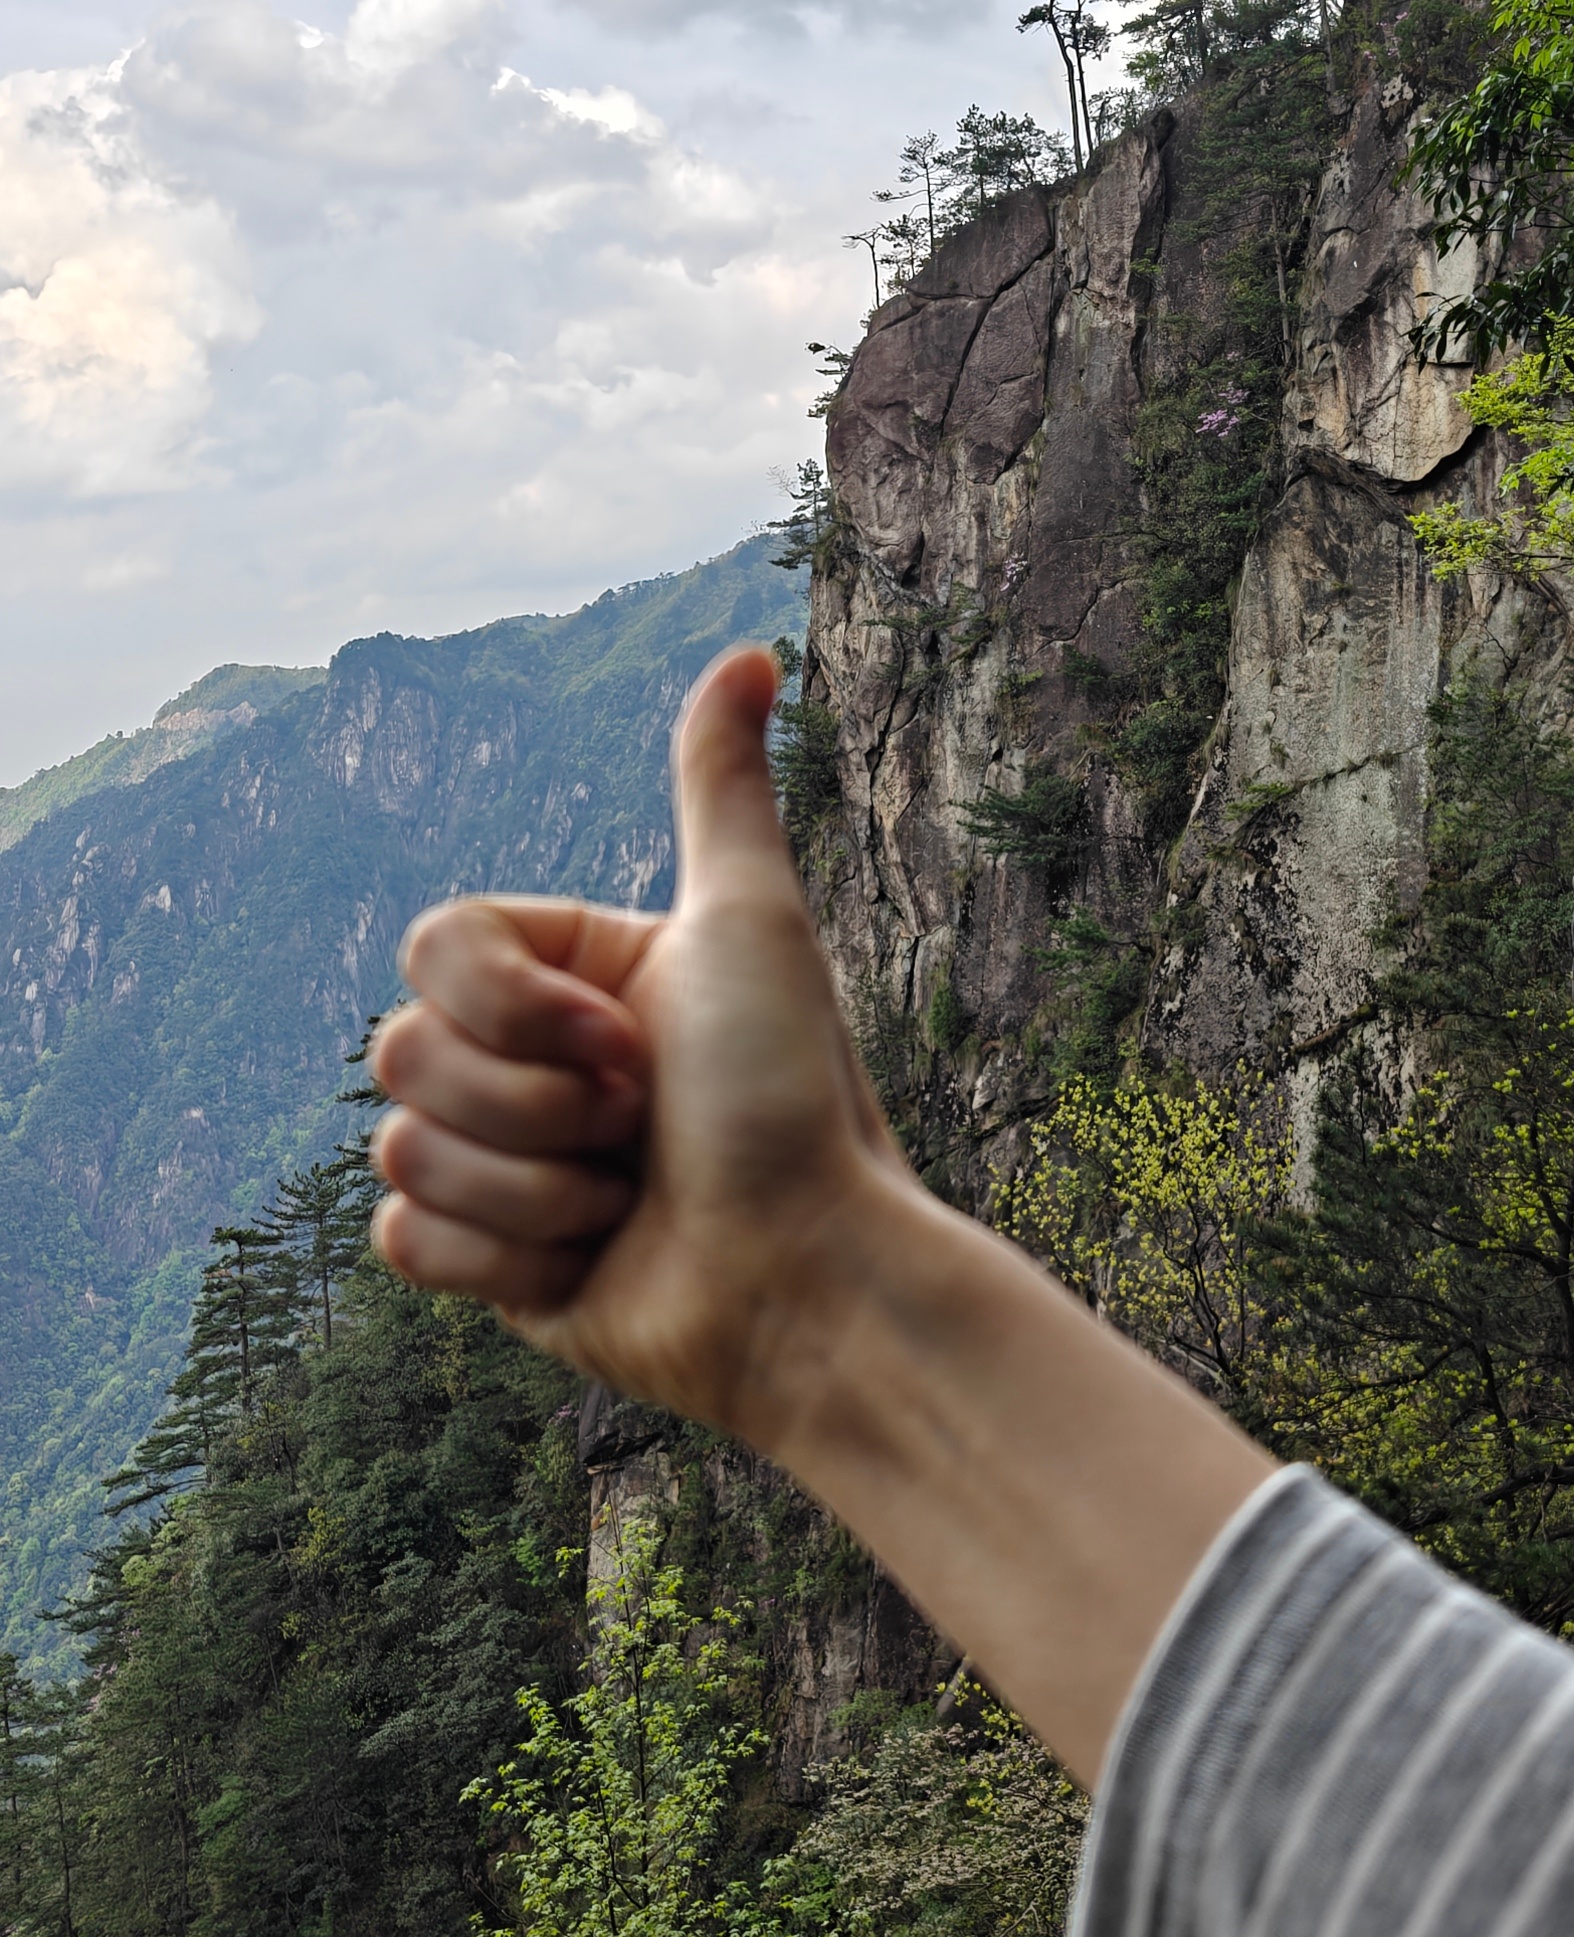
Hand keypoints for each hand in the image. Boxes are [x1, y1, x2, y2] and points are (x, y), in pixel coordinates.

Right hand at [369, 646, 923, 1447]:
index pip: (434, 946)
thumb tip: (753, 653)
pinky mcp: (492, 1265)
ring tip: (629, 1203)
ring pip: (400, 1149)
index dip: (515, 1006)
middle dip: (530, 1105)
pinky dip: (500, 1258)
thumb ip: (720, 789)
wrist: (810, 1283)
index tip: (627, 1043)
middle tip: (639, 1129)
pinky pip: (402, 1242)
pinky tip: (590, 1264)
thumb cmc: (795, 1102)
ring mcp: (507, 1165)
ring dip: (531, 1188)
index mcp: (577, 973)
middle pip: (401, 1051)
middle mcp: (534, 1062)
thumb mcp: (753, 924)